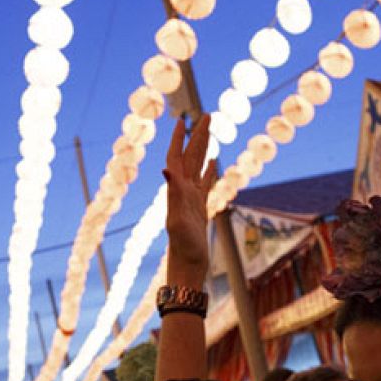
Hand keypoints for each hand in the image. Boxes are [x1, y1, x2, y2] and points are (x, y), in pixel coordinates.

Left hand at [163, 116, 216, 276]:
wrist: (188, 266)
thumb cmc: (183, 247)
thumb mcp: (178, 219)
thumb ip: (173, 193)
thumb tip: (166, 168)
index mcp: (177, 189)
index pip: (176, 156)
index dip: (178, 138)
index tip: (182, 118)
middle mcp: (183, 191)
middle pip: (191, 156)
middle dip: (198, 135)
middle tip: (207, 115)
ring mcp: (192, 198)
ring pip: (199, 166)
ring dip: (204, 148)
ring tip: (210, 131)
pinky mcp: (200, 208)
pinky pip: (206, 183)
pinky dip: (210, 170)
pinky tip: (214, 162)